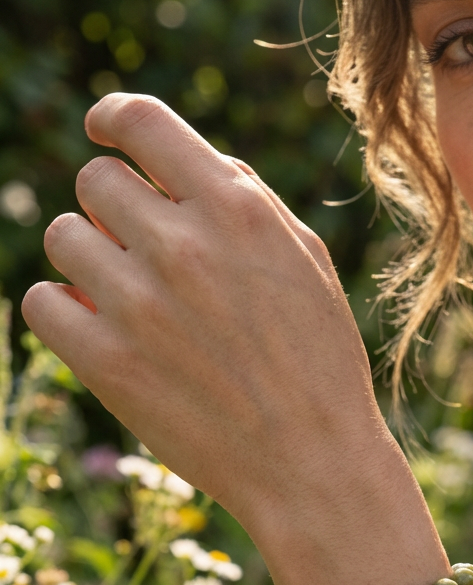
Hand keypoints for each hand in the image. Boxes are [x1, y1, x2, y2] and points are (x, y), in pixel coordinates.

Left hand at [21, 94, 383, 540]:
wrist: (312, 465)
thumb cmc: (317, 364)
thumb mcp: (305, 263)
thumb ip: (244, 201)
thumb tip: (174, 166)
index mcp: (236, 209)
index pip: (142, 121)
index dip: (112, 119)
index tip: (103, 133)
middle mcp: (183, 245)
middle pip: (94, 181)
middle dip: (112, 211)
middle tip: (141, 256)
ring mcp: (139, 304)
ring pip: (63, 237)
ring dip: (87, 261)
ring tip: (128, 301)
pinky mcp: (106, 363)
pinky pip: (43, 301)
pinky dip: (62, 311)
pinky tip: (97, 331)